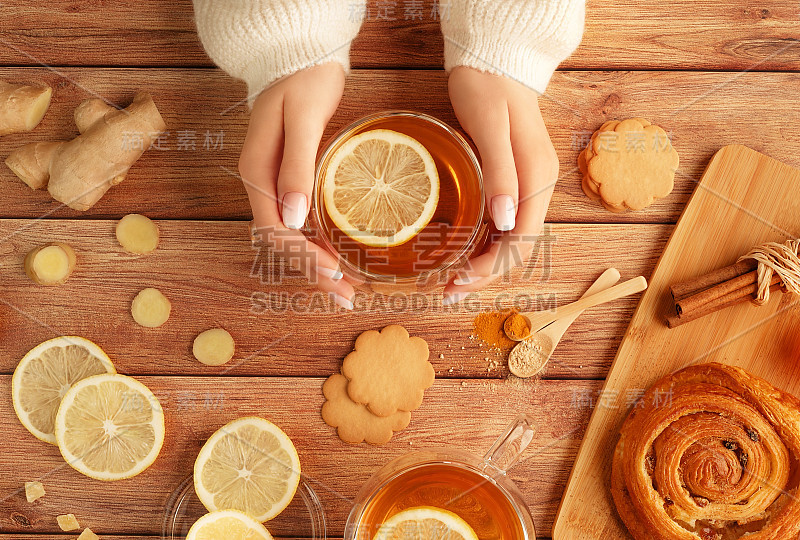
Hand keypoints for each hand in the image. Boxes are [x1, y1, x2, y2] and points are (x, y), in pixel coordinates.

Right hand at [238, 63, 354, 308]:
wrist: (301, 54)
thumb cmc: (303, 80)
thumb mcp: (302, 120)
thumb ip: (296, 167)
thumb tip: (294, 220)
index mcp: (258, 173)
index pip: (277, 230)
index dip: (305, 257)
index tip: (336, 274)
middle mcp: (262, 183)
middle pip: (284, 241)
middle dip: (313, 270)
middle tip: (346, 296)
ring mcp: (275, 182)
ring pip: (293, 234)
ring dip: (318, 262)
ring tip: (347, 286)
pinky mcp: (292, 178)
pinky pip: (303, 220)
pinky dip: (321, 241)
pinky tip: (340, 253)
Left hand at [443, 66, 559, 303]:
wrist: (493, 59)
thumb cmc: (488, 87)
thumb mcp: (490, 128)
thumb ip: (500, 174)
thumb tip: (506, 223)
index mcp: (537, 178)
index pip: (522, 240)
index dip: (491, 268)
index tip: (458, 281)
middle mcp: (538, 186)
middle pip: (518, 247)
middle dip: (486, 274)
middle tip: (448, 291)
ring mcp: (527, 183)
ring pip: (511, 238)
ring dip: (484, 263)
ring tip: (451, 280)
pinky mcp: (514, 178)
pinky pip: (504, 222)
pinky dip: (484, 243)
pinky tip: (462, 251)